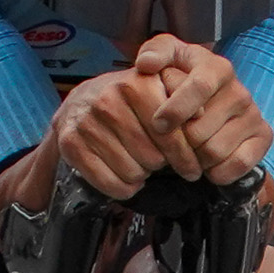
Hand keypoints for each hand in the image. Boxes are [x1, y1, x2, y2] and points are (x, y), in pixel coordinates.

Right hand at [50, 63, 187, 198]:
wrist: (79, 104)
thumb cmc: (128, 100)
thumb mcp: (157, 85)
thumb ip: (183, 94)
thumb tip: (202, 114)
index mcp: (136, 84)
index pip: (170, 133)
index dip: (185, 155)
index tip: (193, 167)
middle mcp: (108, 100)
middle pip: (153, 158)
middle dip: (161, 164)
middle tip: (157, 160)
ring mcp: (87, 123)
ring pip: (133, 174)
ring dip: (142, 175)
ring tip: (139, 163)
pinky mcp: (71, 145)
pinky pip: (110, 184)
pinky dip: (123, 188)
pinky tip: (126, 177)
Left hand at [135, 36, 273, 185]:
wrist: (213, 105)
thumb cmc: (183, 82)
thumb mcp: (168, 60)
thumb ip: (156, 52)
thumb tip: (146, 63)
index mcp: (218, 68)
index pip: (200, 86)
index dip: (176, 109)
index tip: (158, 124)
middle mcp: (239, 91)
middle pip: (200, 131)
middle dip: (179, 142)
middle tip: (174, 141)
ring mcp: (253, 115)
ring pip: (214, 151)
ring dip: (195, 160)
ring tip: (190, 151)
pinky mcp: (264, 137)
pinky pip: (238, 164)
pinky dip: (218, 172)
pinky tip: (209, 163)